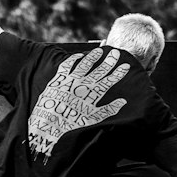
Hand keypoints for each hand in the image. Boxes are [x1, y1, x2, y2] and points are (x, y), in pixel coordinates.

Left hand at [28, 47, 128, 162]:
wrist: (50, 125)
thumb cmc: (72, 124)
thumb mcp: (94, 119)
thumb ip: (109, 109)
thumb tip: (122, 102)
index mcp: (93, 94)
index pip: (109, 80)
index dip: (118, 73)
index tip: (126, 66)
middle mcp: (83, 84)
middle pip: (99, 70)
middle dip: (109, 61)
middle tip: (116, 53)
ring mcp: (70, 80)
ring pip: (84, 64)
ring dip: (92, 57)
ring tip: (99, 51)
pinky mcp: (59, 80)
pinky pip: (67, 65)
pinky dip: (73, 59)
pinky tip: (78, 55)